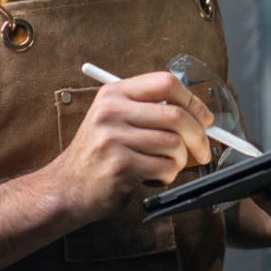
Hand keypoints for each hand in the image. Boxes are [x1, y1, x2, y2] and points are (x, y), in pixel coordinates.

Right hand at [47, 71, 213, 221]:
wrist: (66, 188)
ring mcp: (114, 138)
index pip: (166, 82)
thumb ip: (149, 110)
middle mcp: (112, 111)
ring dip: (180, 160)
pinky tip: (153, 177)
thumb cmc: (98, 154)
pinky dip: (168, 176)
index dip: (192, 100)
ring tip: (166, 166)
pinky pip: (165, 167)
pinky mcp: (120, 165)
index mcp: (115, 93)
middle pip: (175, 114)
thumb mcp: (114, 118)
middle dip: (198, 135)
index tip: (205, 118)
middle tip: (203, 150)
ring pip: (174, 144)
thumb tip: (198, 114)